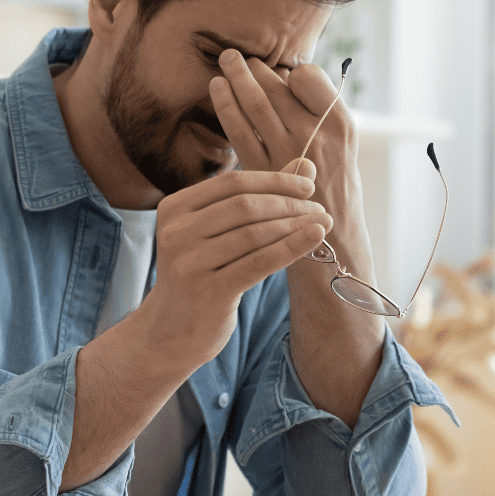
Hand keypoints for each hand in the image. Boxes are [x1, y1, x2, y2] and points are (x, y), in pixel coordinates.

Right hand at [139, 165, 332, 366]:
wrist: (172, 330)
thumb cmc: (202, 274)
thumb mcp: (219, 232)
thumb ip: (257, 197)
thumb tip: (305, 165)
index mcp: (174, 208)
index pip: (232, 183)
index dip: (274, 180)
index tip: (307, 186)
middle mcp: (176, 232)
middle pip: (244, 205)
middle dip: (288, 204)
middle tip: (319, 208)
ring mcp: (189, 263)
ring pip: (254, 233)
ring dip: (295, 225)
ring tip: (323, 224)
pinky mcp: (208, 292)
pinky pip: (259, 262)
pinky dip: (291, 247)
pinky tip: (314, 238)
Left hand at [209, 49, 354, 177]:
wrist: (332, 237)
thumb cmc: (337, 186)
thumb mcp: (346, 145)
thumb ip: (322, 113)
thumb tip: (288, 77)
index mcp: (341, 124)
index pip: (308, 77)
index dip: (291, 72)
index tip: (281, 74)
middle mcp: (315, 135)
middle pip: (277, 87)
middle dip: (254, 68)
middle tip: (236, 56)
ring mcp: (288, 152)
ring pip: (255, 103)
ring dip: (236, 78)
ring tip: (225, 61)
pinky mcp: (263, 170)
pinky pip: (239, 130)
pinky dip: (226, 106)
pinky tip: (217, 90)